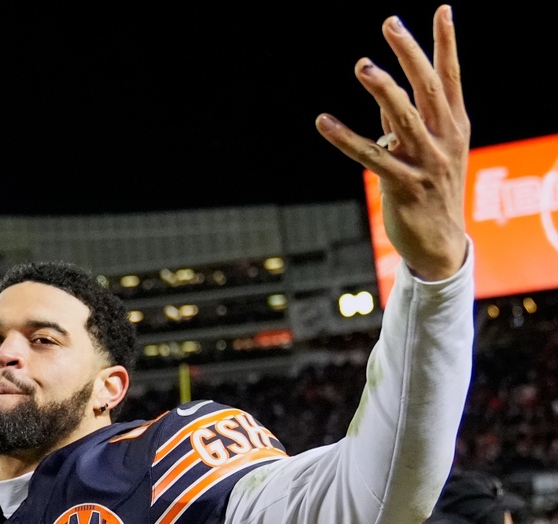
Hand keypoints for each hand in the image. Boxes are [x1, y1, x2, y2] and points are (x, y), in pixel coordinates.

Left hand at [316, 5, 469, 281]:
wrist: (441, 245)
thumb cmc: (432, 192)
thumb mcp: (430, 151)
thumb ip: (407, 120)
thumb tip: (385, 88)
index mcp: (455, 127)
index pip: (451, 77)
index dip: (448, 43)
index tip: (443, 9)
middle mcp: (445, 140)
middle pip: (428, 88)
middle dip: (410, 53)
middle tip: (390, 24)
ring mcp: (427, 163)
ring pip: (404, 118)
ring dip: (383, 90)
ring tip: (363, 65)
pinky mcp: (404, 186)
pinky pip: (371, 157)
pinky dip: (346, 139)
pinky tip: (324, 122)